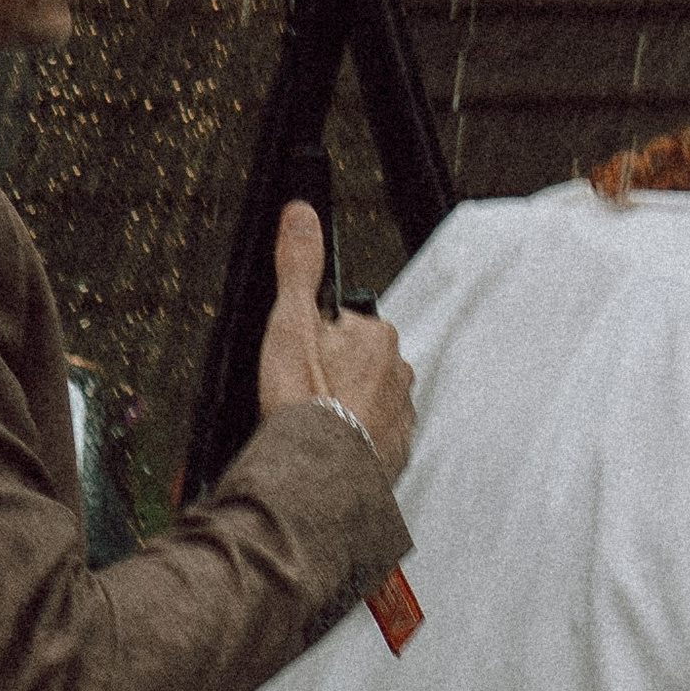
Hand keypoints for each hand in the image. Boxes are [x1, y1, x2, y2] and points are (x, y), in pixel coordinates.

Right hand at [257, 202, 414, 481]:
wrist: (316, 473)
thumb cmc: (305, 402)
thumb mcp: (290, 322)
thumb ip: (299, 268)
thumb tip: (302, 217)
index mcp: (377, 337)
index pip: (345, 325)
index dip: (315, 340)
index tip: (299, 359)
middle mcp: (398, 373)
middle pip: (358, 363)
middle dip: (332, 374)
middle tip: (301, 393)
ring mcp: (399, 415)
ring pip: (367, 400)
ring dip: (344, 407)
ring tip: (312, 421)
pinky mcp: (393, 453)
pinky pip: (372, 437)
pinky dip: (353, 440)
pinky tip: (327, 445)